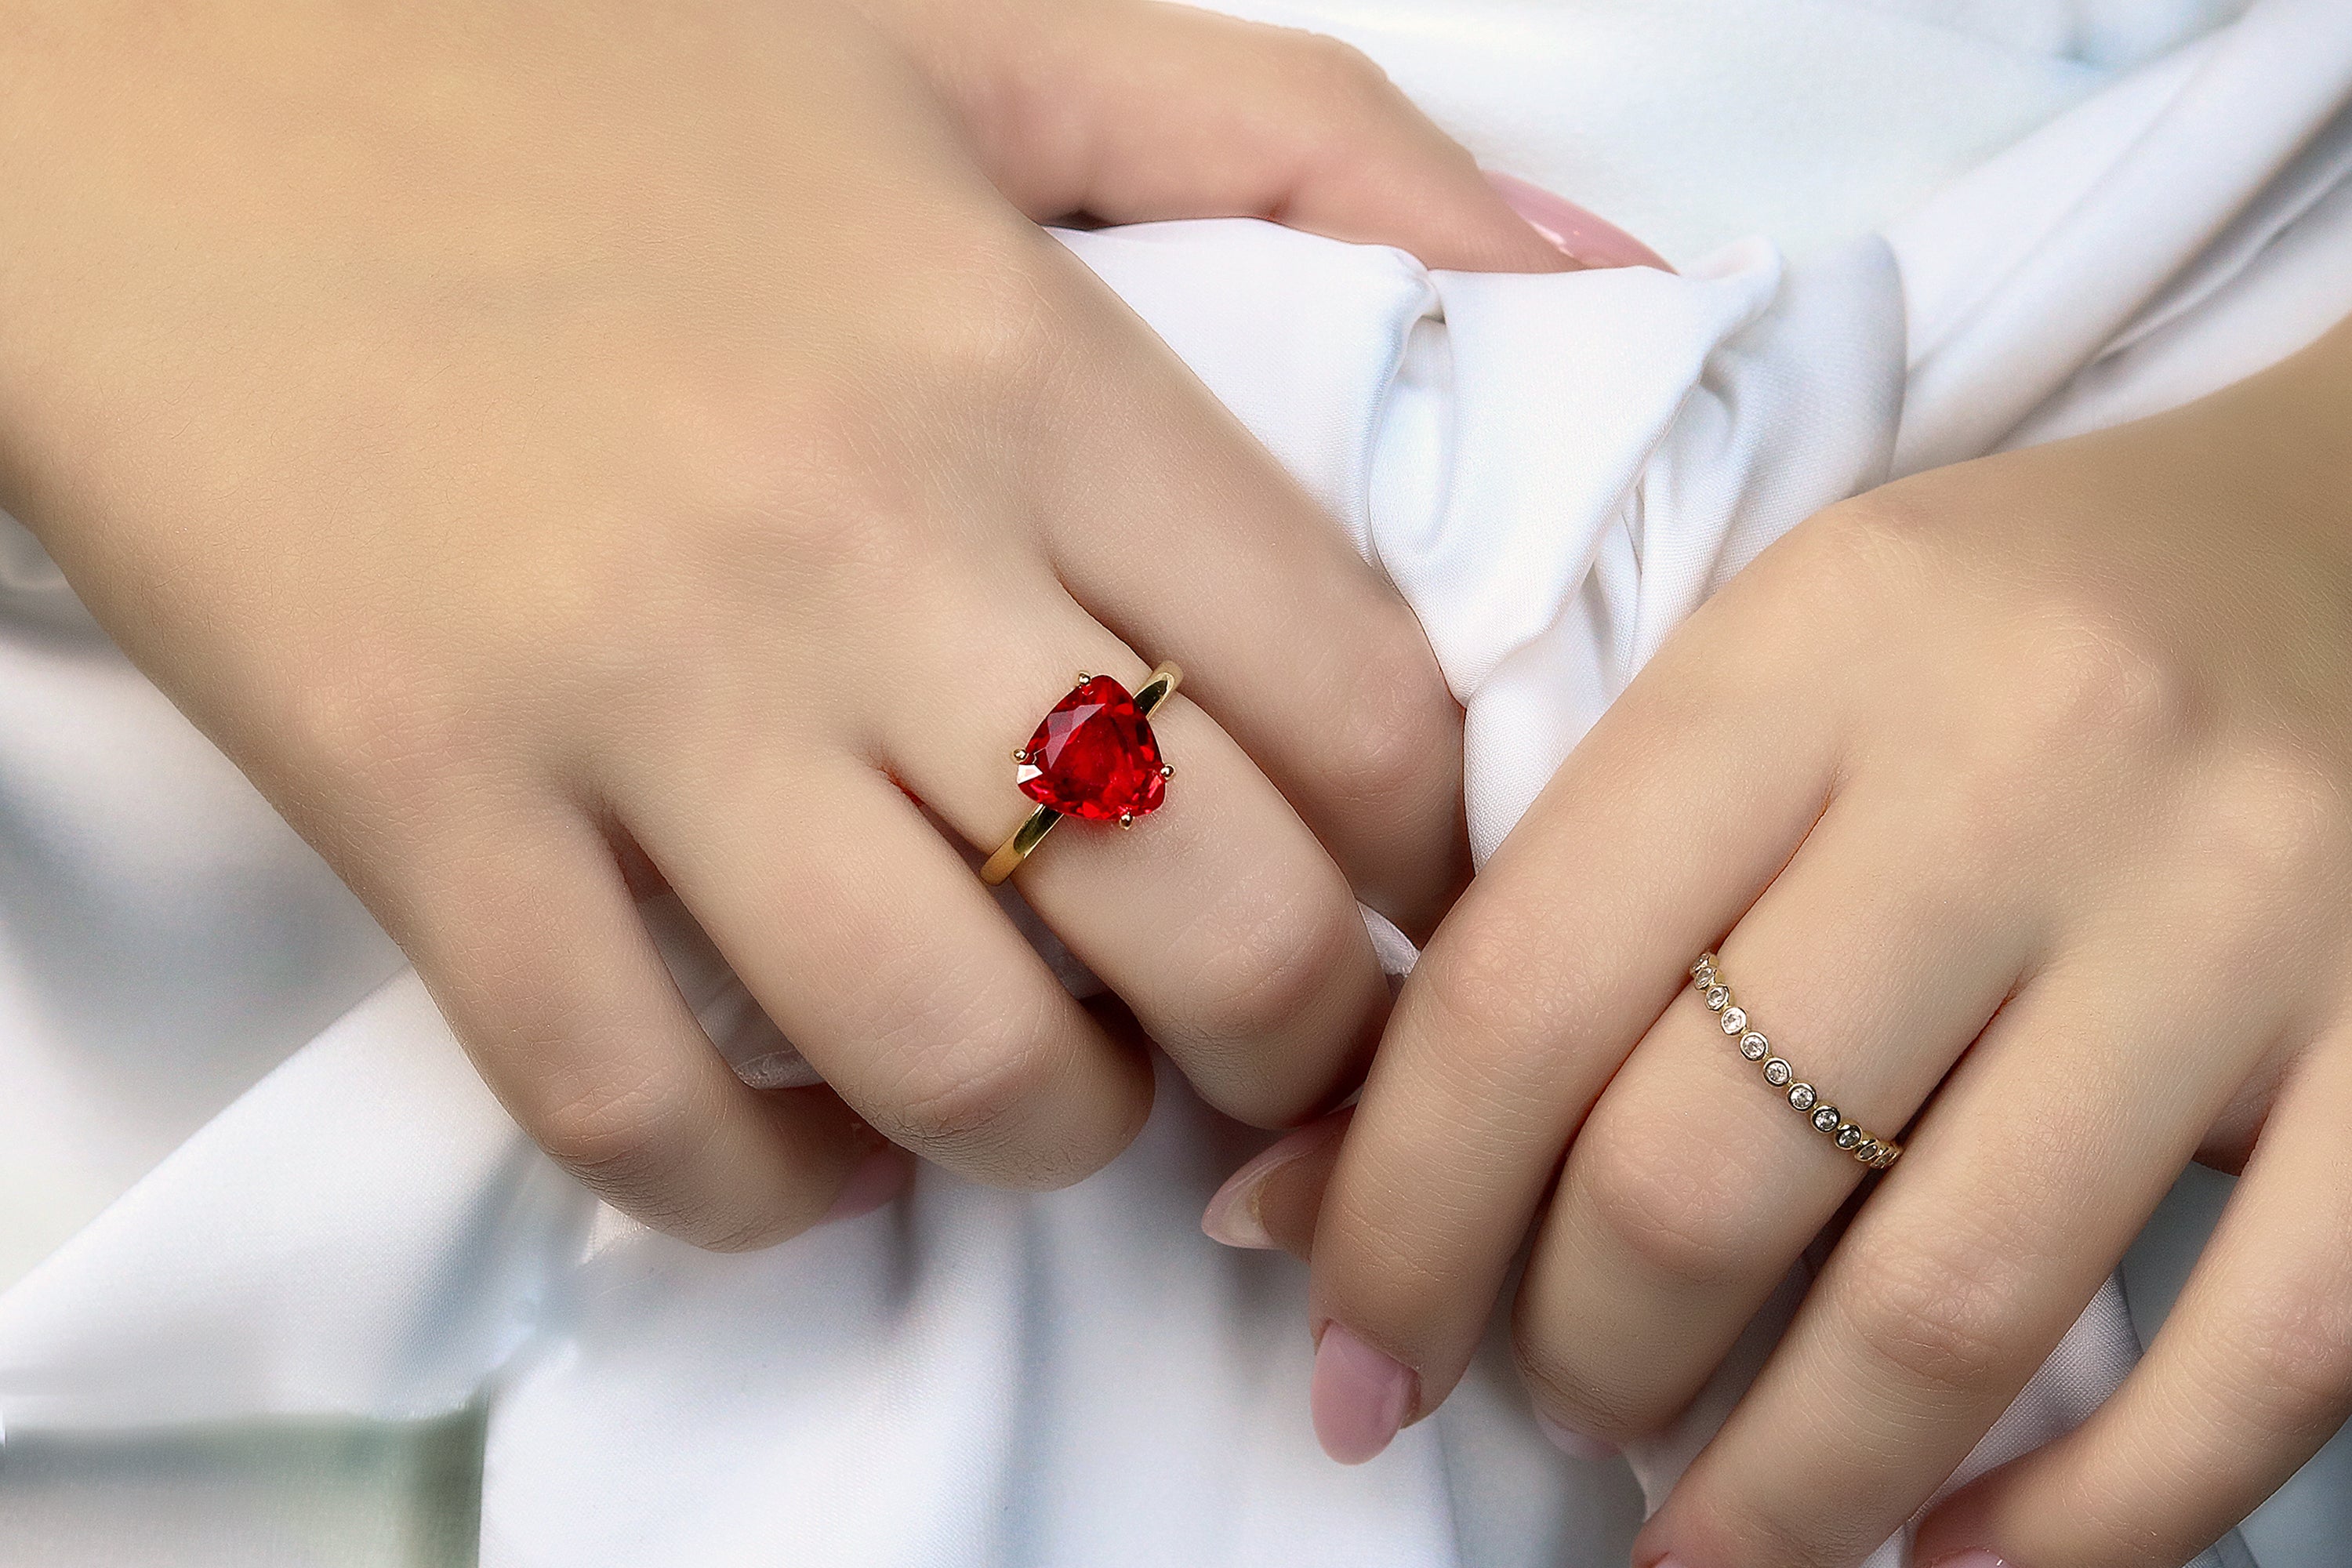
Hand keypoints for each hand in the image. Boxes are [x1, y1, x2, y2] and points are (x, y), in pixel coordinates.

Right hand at [0, 0, 1585, 1246]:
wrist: (165, 72)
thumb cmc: (589, 65)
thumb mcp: (987, 34)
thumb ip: (1314, 136)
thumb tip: (1604, 268)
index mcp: (1026, 360)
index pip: (1361, 715)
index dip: (1435, 859)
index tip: (1399, 885)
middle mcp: (857, 543)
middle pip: (1216, 931)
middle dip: (1293, 1041)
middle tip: (1255, 1024)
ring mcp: (631, 696)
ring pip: (958, 1060)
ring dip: (1054, 1129)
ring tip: (1045, 1070)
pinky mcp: (422, 809)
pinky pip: (642, 1112)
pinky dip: (766, 1189)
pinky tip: (815, 1135)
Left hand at [1229, 317, 2351, 1564]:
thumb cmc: (1997, 641)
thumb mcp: (1751, 694)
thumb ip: (1543, 924)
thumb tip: (1290, 1210)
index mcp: (1808, 655)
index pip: (1523, 992)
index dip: (1396, 1221)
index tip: (1355, 1358)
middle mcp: (2028, 768)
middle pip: (1706, 1170)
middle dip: (1576, 1357)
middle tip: (1555, 1400)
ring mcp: (2246, 916)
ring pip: (1948, 1304)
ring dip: (1781, 1485)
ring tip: (1702, 1530)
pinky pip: (2257, 1363)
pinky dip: (2083, 1520)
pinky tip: (1951, 1557)